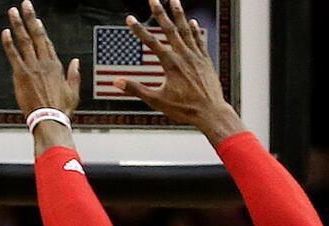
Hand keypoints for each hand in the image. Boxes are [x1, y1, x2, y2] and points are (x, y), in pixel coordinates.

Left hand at [1, 0, 80, 116]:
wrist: (50, 118)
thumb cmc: (61, 109)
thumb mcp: (74, 91)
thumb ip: (74, 74)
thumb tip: (77, 63)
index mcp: (56, 65)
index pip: (46, 42)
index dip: (40, 29)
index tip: (36, 20)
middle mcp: (44, 62)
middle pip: (36, 35)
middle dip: (30, 17)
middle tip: (25, 5)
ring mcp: (32, 66)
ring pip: (24, 40)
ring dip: (18, 24)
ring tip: (13, 12)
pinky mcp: (21, 74)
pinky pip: (14, 54)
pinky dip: (9, 43)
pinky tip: (5, 32)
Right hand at [122, 0, 244, 143]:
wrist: (211, 112)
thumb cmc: (185, 109)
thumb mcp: (157, 101)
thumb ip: (136, 89)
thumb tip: (117, 82)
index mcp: (171, 64)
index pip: (151, 42)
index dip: (138, 29)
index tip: (130, 19)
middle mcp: (184, 55)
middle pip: (169, 29)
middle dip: (160, 12)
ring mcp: (196, 56)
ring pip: (186, 30)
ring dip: (179, 14)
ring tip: (174, 0)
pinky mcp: (205, 60)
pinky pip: (199, 40)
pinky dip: (194, 30)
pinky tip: (191, 22)